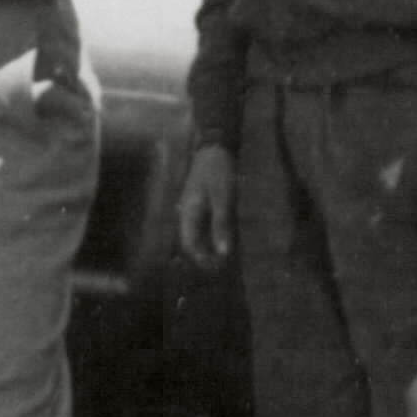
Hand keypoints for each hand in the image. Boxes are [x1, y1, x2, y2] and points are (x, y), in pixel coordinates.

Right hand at [178, 144, 235, 268]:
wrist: (215, 148)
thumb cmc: (218, 172)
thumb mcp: (223, 199)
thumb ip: (222, 225)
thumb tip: (224, 253)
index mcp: (190, 213)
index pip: (189, 244)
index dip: (201, 259)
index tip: (217, 268)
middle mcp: (189, 212)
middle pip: (193, 241)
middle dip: (207, 255)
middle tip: (225, 266)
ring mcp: (195, 207)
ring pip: (199, 233)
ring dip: (211, 245)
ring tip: (227, 256)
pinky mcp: (203, 202)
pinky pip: (206, 224)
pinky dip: (215, 234)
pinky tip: (227, 237)